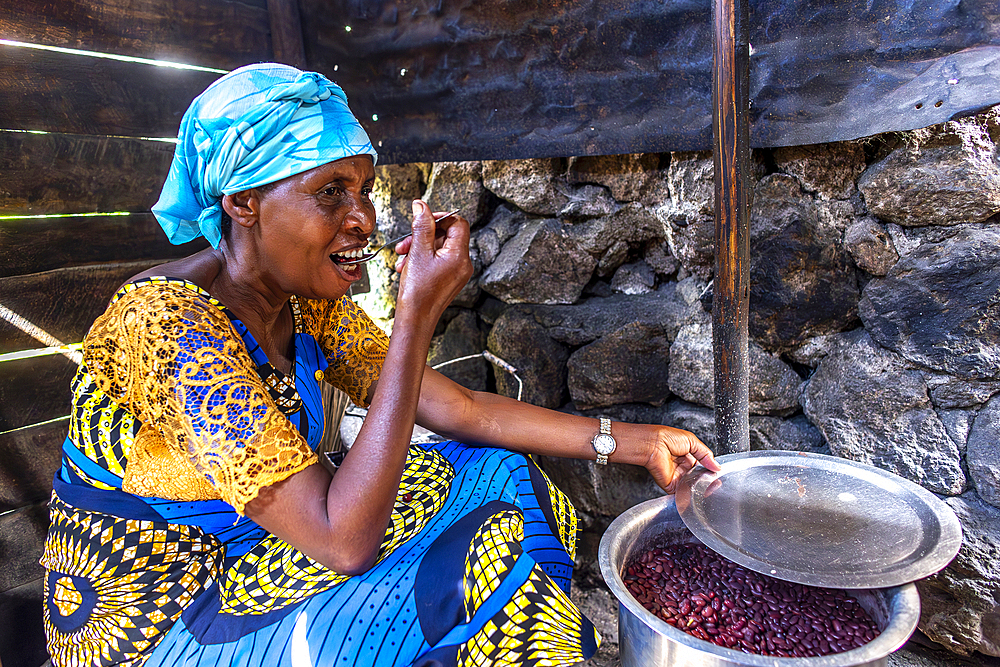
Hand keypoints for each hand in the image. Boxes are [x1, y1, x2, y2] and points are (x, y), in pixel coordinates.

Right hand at [393, 200, 471, 320]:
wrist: (416, 320)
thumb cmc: (418, 291)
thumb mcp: (418, 252)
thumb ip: (421, 226)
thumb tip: (421, 205)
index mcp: (460, 255)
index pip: (457, 223)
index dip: (439, 217)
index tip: (421, 219)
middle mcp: (463, 263)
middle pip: (446, 235)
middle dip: (423, 235)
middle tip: (404, 243)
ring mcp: (457, 272)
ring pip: (438, 248)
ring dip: (418, 248)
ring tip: (401, 257)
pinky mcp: (450, 278)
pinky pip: (438, 260)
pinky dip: (422, 259)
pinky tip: (406, 266)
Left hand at [644, 426, 721, 493]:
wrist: (653, 445)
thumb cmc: (667, 438)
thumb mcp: (692, 441)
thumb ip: (706, 454)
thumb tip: (717, 466)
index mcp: (686, 455)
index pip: (701, 465)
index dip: (709, 469)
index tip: (717, 473)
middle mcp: (681, 466)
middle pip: (697, 477)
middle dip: (705, 480)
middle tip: (715, 482)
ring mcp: (676, 476)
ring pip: (691, 486)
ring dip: (699, 487)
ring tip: (708, 487)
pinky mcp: (670, 485)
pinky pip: (681, 493)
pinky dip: (689, 494)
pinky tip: (697, 492)